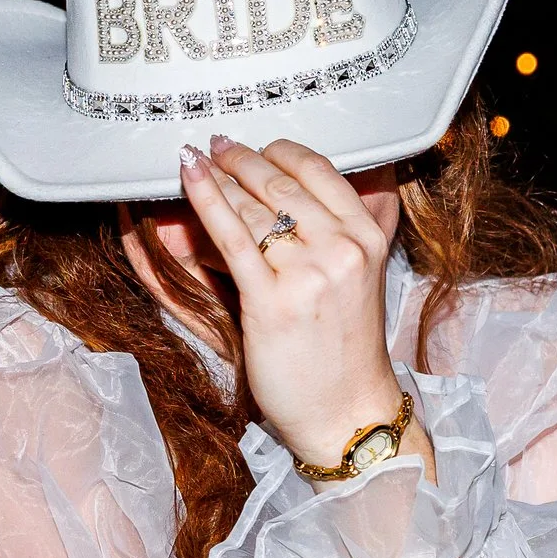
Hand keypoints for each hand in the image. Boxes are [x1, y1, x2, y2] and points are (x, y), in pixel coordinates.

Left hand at [179, 136, 424, 476]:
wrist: (346, 411)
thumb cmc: (347, 349)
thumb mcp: (365, 278)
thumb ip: (362, 228)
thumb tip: (363, 181)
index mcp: (367, 239)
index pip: (320, 171)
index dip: (281, 151)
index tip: (257, 146)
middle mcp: (342, 250)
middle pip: (281, 184)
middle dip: (242, 160)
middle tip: (218, 147)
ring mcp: (308, 275)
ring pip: (254, 208)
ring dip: (220, 180)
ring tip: (197, 165)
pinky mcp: (271, 302)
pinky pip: (231, 237)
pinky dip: (206, 200)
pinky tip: (189, 176)